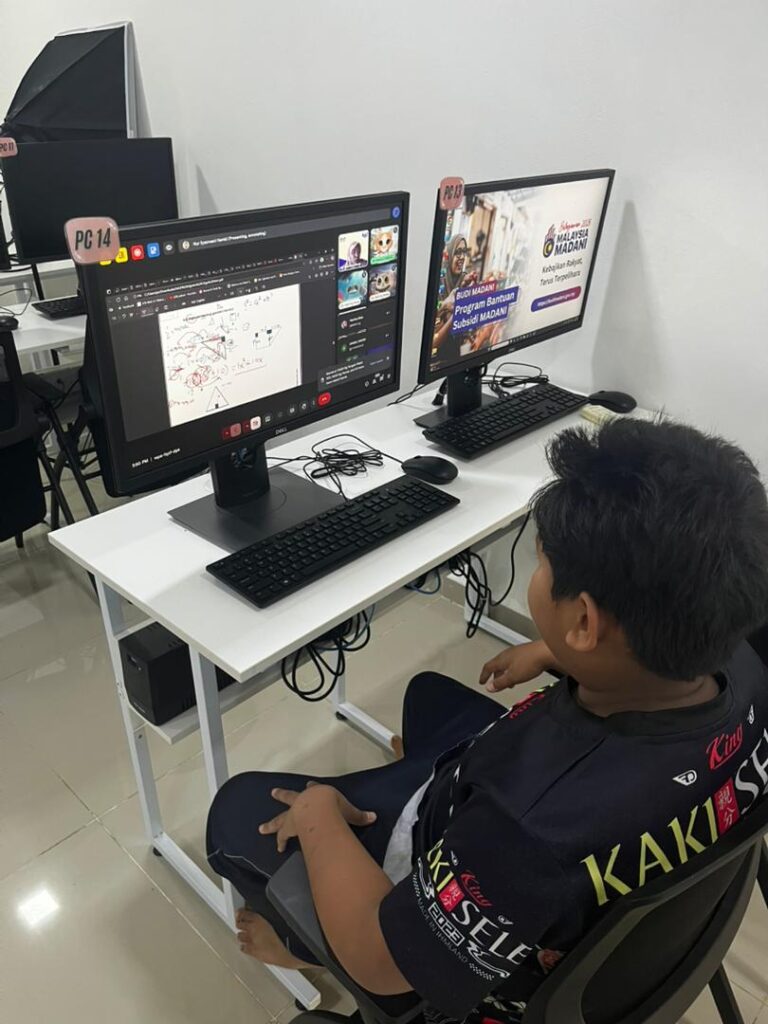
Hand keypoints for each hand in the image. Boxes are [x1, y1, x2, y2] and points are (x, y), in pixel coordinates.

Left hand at [259, 784, 376, 852]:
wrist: (319, 811)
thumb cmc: (334, 807)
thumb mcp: (349, 810)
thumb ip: (359, 815)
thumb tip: (373, 817)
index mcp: (316, 794)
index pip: (313, 788)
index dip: (312, 787)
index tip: (309, 784)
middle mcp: (302, 802)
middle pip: (289, 797)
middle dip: (281, 795)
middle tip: (273, 792)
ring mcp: (293, 814)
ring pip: (280, 818)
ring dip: (272, 823)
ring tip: (262, 828)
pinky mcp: (288, 826)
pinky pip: (282, 835)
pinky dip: (280, 841)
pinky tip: (278, 848)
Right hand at [479, 640, 556, 692]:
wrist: (547, 652)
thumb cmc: (531, 661)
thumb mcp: (512, 677)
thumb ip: (500, 683)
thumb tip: (489, 687)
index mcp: (501, 659)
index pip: (488, 667)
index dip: (484, 675)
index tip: (482, 681)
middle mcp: (508, 654)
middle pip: (497, 665)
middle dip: (495, 675)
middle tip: (494, 683)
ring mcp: (517, 652)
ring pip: (506, 664)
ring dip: (505, 673)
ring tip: (509, 682)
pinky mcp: (526, 653)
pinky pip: (515, 662)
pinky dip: (513, 670)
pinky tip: (520, 674)